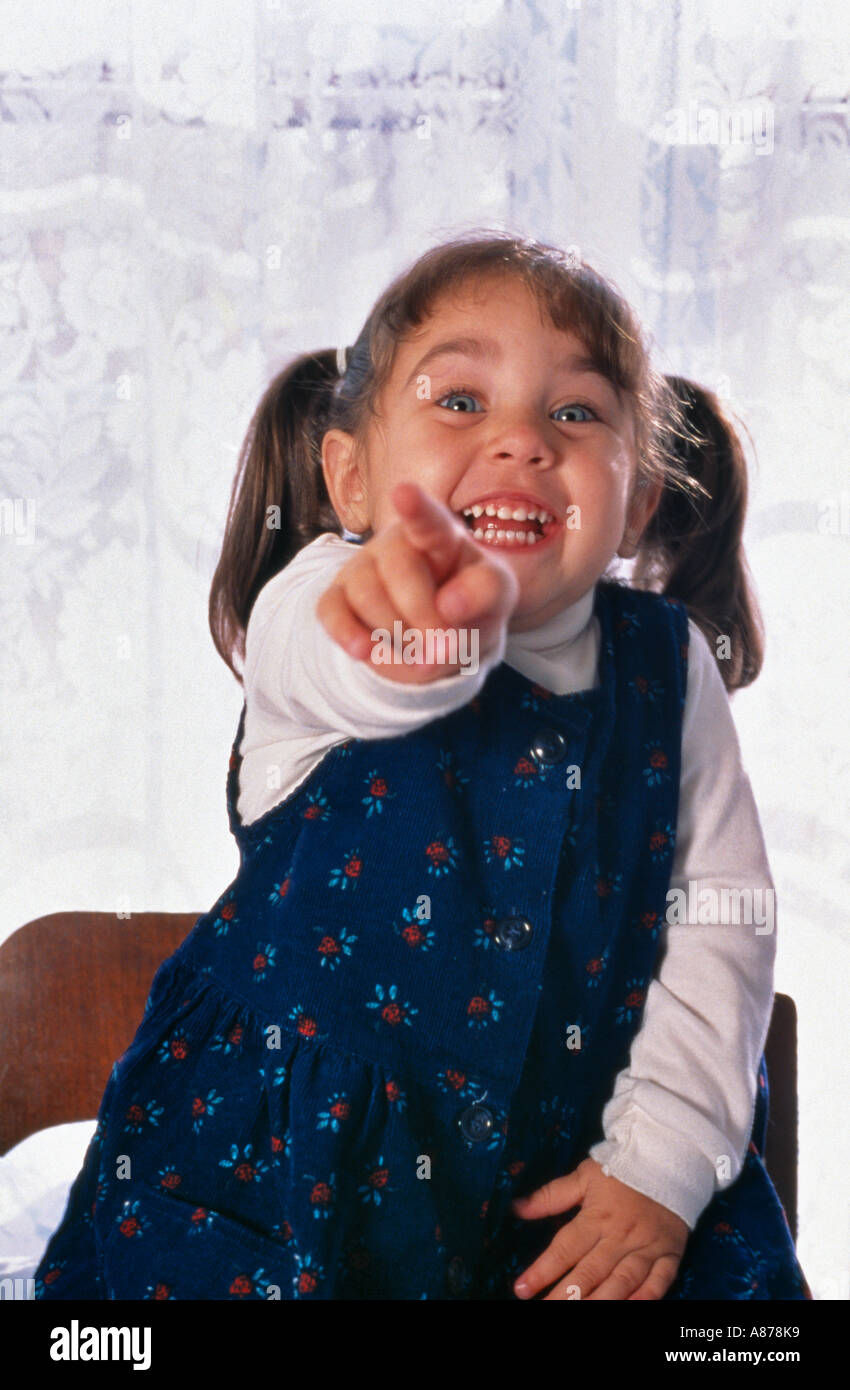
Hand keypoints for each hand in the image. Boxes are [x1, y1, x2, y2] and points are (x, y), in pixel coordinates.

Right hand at [316, 481, 519, 683]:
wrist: (439, 635)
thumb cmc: (470, 602)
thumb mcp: (497, 594)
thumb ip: (485, 592)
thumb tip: (449, 606)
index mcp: (438, 533)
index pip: (427, 518)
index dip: (415, 507)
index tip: (404, 494)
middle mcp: (393, 544)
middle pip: (399, 570)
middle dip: (424, 615)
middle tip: (446, 648)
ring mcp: (361, 569)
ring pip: (365, 594)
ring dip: (396, 634)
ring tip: (422, 655)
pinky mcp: (337, 598)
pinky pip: (330, 611)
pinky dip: (348, 634)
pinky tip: (365, 651)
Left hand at [511, 1157, 688, 1300]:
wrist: (669, 1161)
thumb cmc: (622, 1169)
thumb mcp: (584, 1176)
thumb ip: (551, 1196)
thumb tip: (517, 1207)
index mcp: (597, 1217)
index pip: (565, 1248)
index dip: (542, 1270)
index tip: (522, 1288)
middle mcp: (620, 1236)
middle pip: (590, 1271)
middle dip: (566, 1295)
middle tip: (545, 1310)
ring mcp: (646, 1248)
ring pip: (622, 1282)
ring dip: (600, 1301)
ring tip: (578, 1315)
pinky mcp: (668, 1255)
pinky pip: (659, 1282)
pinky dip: (645, 1297)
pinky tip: (630, 1308)